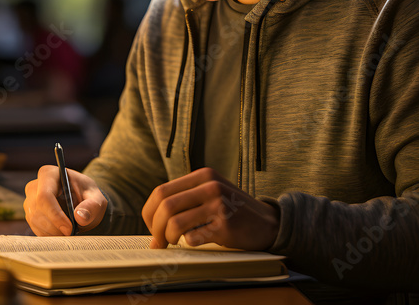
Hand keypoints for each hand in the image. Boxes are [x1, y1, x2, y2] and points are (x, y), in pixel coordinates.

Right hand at [24, 164, 107, 235]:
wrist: (82, 201)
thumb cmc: (88, 196)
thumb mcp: (96, 199)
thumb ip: (92, 206)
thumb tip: (80, 217)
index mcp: (49, 174)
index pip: (45, 196)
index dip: (55, 215)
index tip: (70, 229)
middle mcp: (34, 186)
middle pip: (38, 210)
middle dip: (55, 227)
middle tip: (72, 234)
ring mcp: (29, 201)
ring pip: (35, 221)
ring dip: (53, 232)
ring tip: (70, 233)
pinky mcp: (30, 214)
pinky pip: (35, 229)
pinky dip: (49, 235)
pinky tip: (62, 233)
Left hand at [141, 168, 279, 249]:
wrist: (268, 223)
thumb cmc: (233, 212)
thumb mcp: (210, 194)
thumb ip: (185, 201)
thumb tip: (152, 224)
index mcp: (203, 176)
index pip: (161, 192)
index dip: (149, 212)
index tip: (151, 227)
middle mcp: (210, 186)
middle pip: (165, 206)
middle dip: (155, 228)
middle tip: (158, 241)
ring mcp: (219, 204)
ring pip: (175, 222)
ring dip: (169, 237)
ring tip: (174, 242)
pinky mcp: (226, 225)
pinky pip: (193, 237)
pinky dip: (189, 243)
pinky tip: (199, 240)